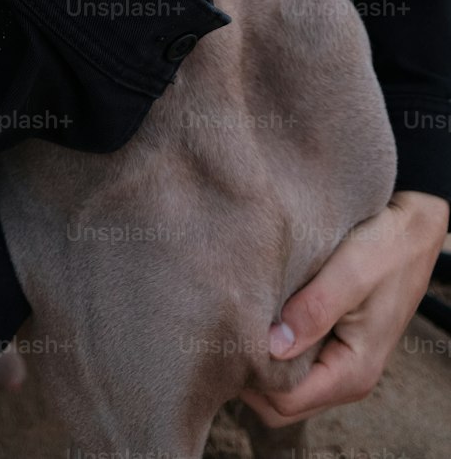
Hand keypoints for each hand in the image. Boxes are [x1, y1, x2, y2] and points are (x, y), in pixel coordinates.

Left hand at [239, 189, 449, 426]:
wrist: (412, 232)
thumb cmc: (385, 249)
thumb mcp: (349, 273)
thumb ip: (314, 310)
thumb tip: (273, 346)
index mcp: (352, 371)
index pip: (286, 401)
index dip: (253, 377)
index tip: (228, 338)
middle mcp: (346, 379)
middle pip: (281, 404)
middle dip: (250, 377)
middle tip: (224, 331)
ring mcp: (339, 364)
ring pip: (285, 387)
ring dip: (260, 363)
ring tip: (239, 323)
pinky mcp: (332, 345)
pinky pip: (294, 364)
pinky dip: (272, 351)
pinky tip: (258, 318)